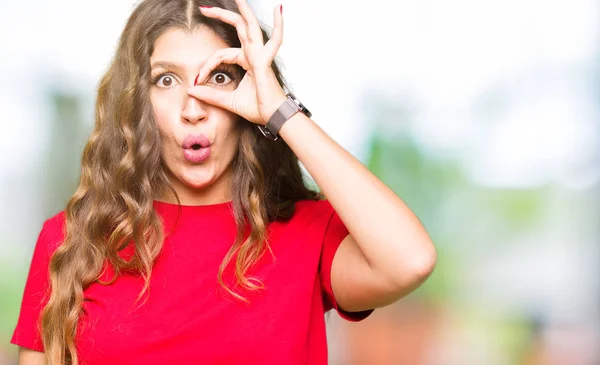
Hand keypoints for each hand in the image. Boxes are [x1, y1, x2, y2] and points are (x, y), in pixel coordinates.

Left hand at [186, 0, 286, 125]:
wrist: (272, 117)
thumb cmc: (257, 109)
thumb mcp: (227, 101)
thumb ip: (210, 95)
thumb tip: (191, 90)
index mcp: (247, 61)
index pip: (221, 54)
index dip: (208, 65)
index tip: (197, 80)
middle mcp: (254, 54)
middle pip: (237, 28)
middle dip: (220, 16)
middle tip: (203, 9)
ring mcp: (261, 55)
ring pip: (250, 26)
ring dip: (243, 10)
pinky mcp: (265, 61)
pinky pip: (274, 40)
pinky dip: (279, 25)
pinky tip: (279, 9)